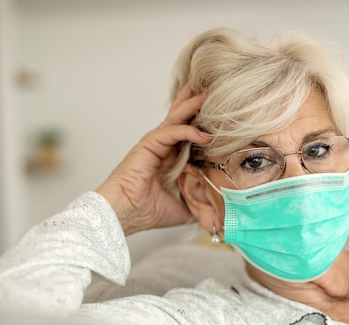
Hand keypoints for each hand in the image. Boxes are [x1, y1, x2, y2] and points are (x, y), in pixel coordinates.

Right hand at [96, 83, 210, 235]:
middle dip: (198, 101)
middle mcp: (164, 145)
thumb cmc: (149, 211)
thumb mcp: (186, 206)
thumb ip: (201, 201)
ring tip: (211, 95)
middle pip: (183, 115)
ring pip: (178, 118)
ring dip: (195, 107)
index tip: (222, 108)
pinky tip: (204, 135)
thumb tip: (221, 207)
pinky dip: (189, 131)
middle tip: (214, 86)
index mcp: (172, 156)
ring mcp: (156, 143)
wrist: (126, 214)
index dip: (203, 118)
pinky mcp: (149, 144)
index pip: (190, 130)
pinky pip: (172, 131)